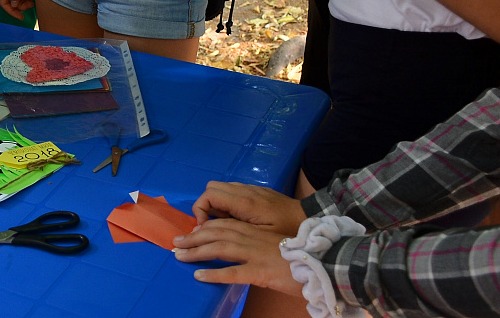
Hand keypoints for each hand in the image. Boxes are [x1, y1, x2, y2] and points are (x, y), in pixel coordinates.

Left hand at [173, 219, 303, 294]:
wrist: (323, 263)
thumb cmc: (301, 255)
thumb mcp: (274, 243)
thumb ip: (257, 243)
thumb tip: (242, 247)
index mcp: (255, 231)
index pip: (223, 224)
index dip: (203, 227)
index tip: (189, 232)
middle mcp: (252, 239)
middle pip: (215, 233)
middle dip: (193, 238)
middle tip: (175, 243)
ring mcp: (255, 254)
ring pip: (219, 249)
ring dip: (196, 252)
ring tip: (179, 256)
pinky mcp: (260, 272)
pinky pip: (232, 273)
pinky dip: (214, 274)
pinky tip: (199, 275)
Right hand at [191, 181, 307, 234]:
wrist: (308, 217)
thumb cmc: (286, 231)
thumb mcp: (260, 236)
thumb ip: (234, 230)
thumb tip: (210, 231)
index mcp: (244, 202)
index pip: (208, 195)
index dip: (200, 211)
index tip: (204, 228)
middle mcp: (244, 191)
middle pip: (210, 188)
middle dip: (205, 206)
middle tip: (212, 225)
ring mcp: (249, 188)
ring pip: (220, 187)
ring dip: (215, 204)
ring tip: (224, 223)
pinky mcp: (254, 190)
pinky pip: (231, 190)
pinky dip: (225, 202)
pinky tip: (235, 218)